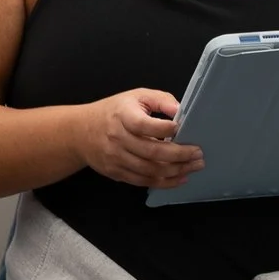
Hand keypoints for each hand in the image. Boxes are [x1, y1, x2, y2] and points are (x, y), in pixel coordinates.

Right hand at [80, 88, 202, 189]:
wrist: (80, 131)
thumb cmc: (114, 112)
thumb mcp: (135, 96)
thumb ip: (161, 100)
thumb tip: (182, 111)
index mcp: (122, 116)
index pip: (145, 125)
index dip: (167, 128)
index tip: (183, 128)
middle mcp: (117, 139)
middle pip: (153, 152)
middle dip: (180, 155)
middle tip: (198, 154)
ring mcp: (115, 158)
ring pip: (150, 170)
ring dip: (176, 171)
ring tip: (194, 166)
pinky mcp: (116, 172)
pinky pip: (143, 181)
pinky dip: (164, 182)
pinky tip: (179, 178)